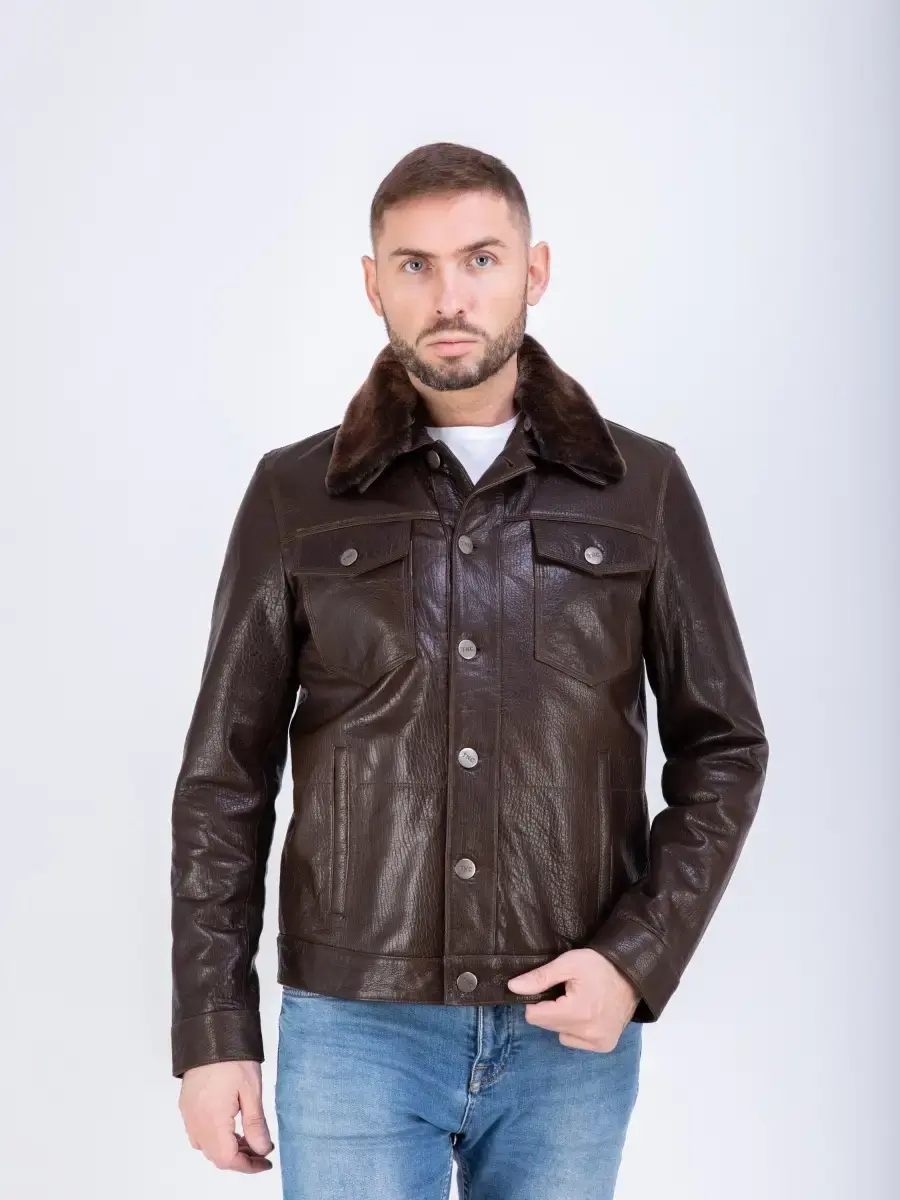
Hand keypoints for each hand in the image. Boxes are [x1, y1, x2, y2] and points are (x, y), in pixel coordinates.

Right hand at [178, 1060, 274, 1172]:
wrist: (210, 1031)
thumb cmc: (232, 1057)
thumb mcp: (251, 1090)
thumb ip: (255, 1123)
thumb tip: (262, 1149)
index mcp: (212, 1121)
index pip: (228, 1158)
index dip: (248, 1166)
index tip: (265, 1162)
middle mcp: (196, 1122)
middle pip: (216, 1155)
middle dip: (240, 1158)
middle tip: (261, 1149)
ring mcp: (189, 1114)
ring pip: (207, 1146)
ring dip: (228, 1148)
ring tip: (250, 1137)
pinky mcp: (187, 1105)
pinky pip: (199, 1132)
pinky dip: (216, 1137)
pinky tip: (232, 1126)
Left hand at [506, 948, 639, 1051]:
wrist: (632, 975)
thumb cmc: (599, 966)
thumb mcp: (568, 963)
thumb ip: (540, 977)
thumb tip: (513, 988)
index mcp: (576, 1012)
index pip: (535, 1016)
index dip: (536, 1001)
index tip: (548, 989)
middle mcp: (587, 1033)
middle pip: (547, 1025)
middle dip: (550, 1009)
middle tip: (565, 992)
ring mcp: (598, 1042)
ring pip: (560, 1034)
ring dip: (562, 1020)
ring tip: (578, 1001)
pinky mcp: (604, 1046)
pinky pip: (575, 1041)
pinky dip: (576, 1030)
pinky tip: (587, 1014)